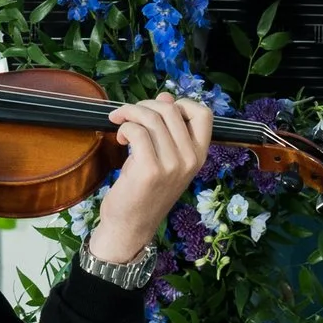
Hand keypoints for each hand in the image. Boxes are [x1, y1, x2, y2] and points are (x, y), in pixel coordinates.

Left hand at [89, 94, 214, 264]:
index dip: (181, 103)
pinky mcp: (150, 169)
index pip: (203, 114)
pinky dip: (124, 127)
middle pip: (171, 109)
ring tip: (120, 124)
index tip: (160, 110)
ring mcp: (172, 165)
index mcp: (199, 156)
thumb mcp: (163, 159)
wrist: (131, 227)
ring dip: (130, 113)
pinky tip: (120, 139)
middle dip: (145, 105)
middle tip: (128, 115)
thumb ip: (167, 129)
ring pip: (152, 117)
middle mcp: (190, 159)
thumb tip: (165, 96)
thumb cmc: (145, 193)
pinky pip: (137, 131)